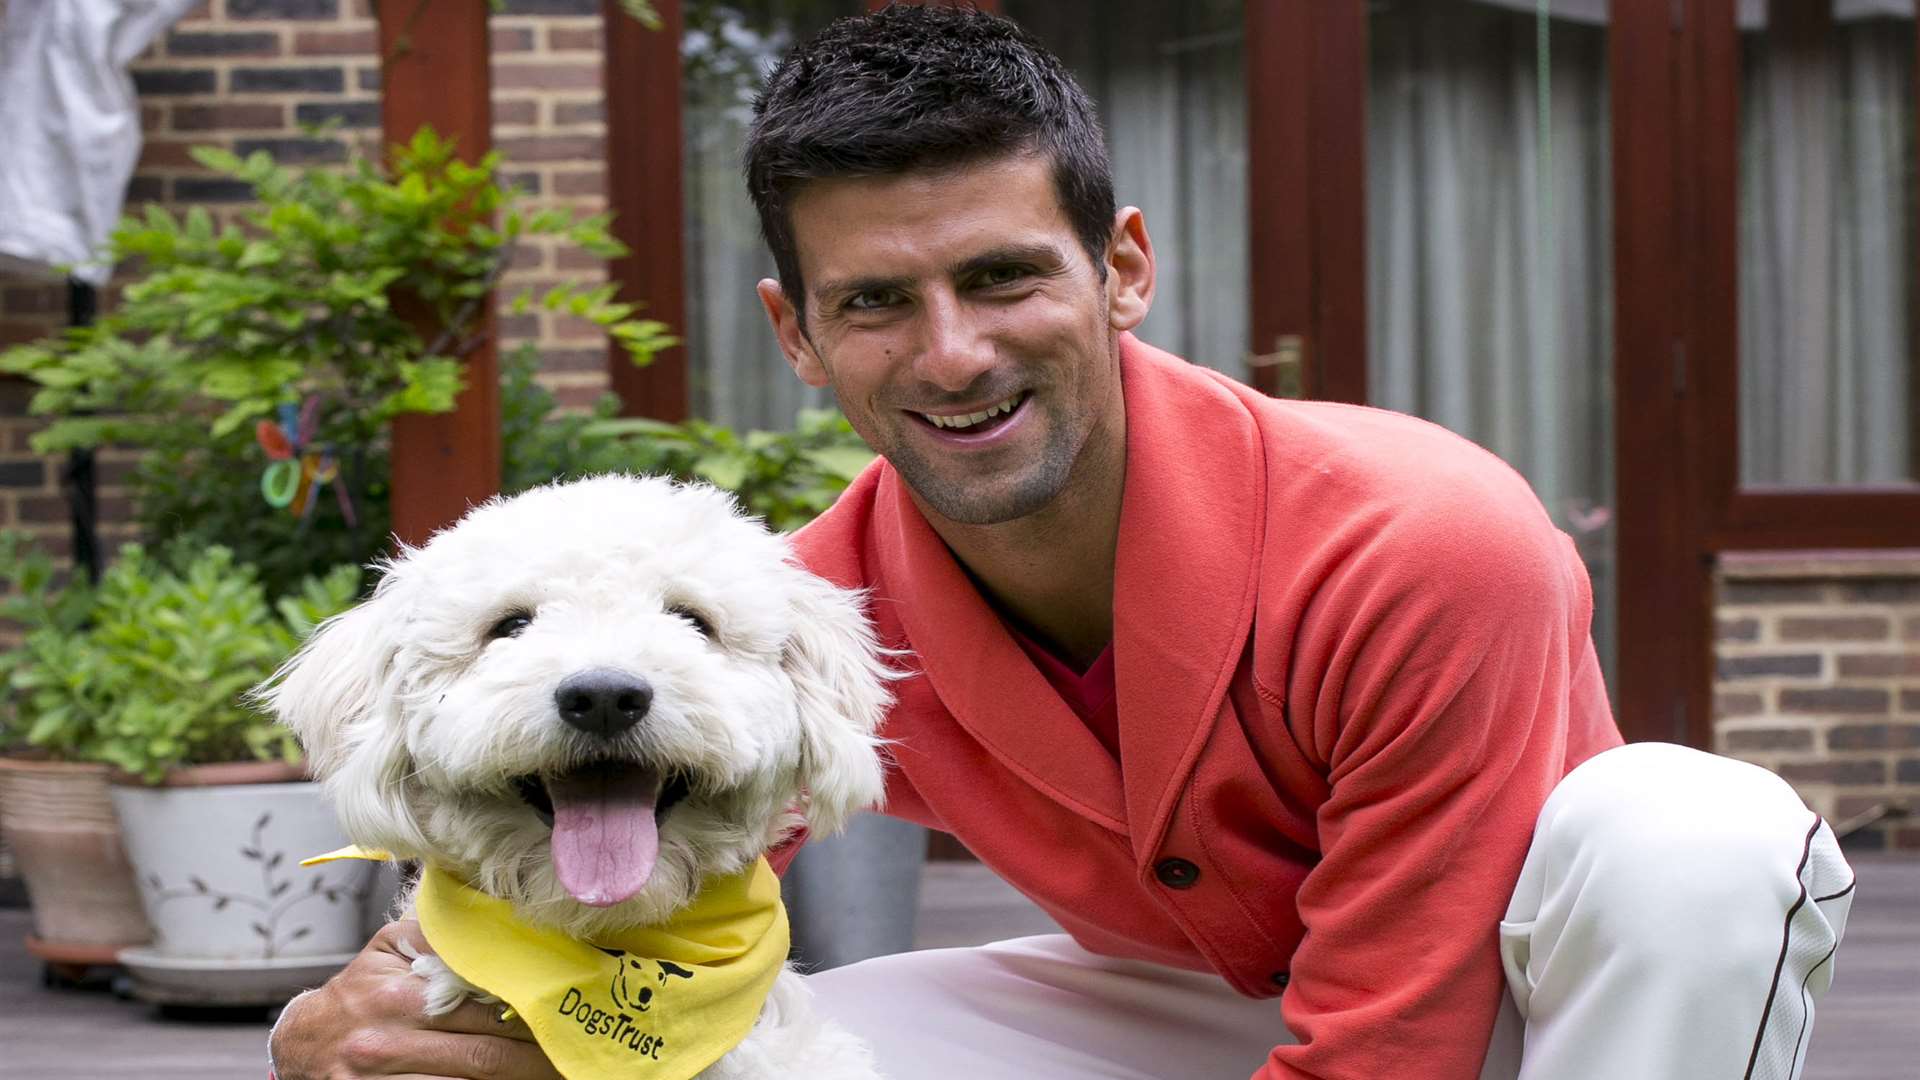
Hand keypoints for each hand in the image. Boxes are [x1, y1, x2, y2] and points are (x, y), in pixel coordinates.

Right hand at [270, 920, 562, 1079]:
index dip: (528, 1015)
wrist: (303, 1043)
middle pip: (484, 1056)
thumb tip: (496, 924)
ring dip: (515, 1079)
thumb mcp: (388, 951)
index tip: (560, 1014)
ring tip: (551, 1072)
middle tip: (569, 1051)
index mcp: (399, 997)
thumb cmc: (359, 992)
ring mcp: (381, 1079)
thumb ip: (438, 938)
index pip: (482, 1008)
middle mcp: (389, 1042)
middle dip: (533, 1056)